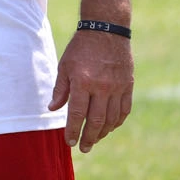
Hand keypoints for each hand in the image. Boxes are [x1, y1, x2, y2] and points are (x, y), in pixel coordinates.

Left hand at [49, 30, 132, 152]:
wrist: (106, 31)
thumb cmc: (80, 48)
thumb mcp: (64, 66)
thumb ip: (60, 89)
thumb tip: (52, 109)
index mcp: (82, 81)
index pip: (77, 113)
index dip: (73, 130)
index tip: (69, 142)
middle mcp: (101, 87)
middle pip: (96, 120)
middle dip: (89, 137)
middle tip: (84, 148)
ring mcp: (117, 87)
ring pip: (111, 118)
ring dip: (103, 132)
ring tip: (95, 139)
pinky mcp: (128, 86)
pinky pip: (124, 110)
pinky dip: (116, 121)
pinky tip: (109, 127)